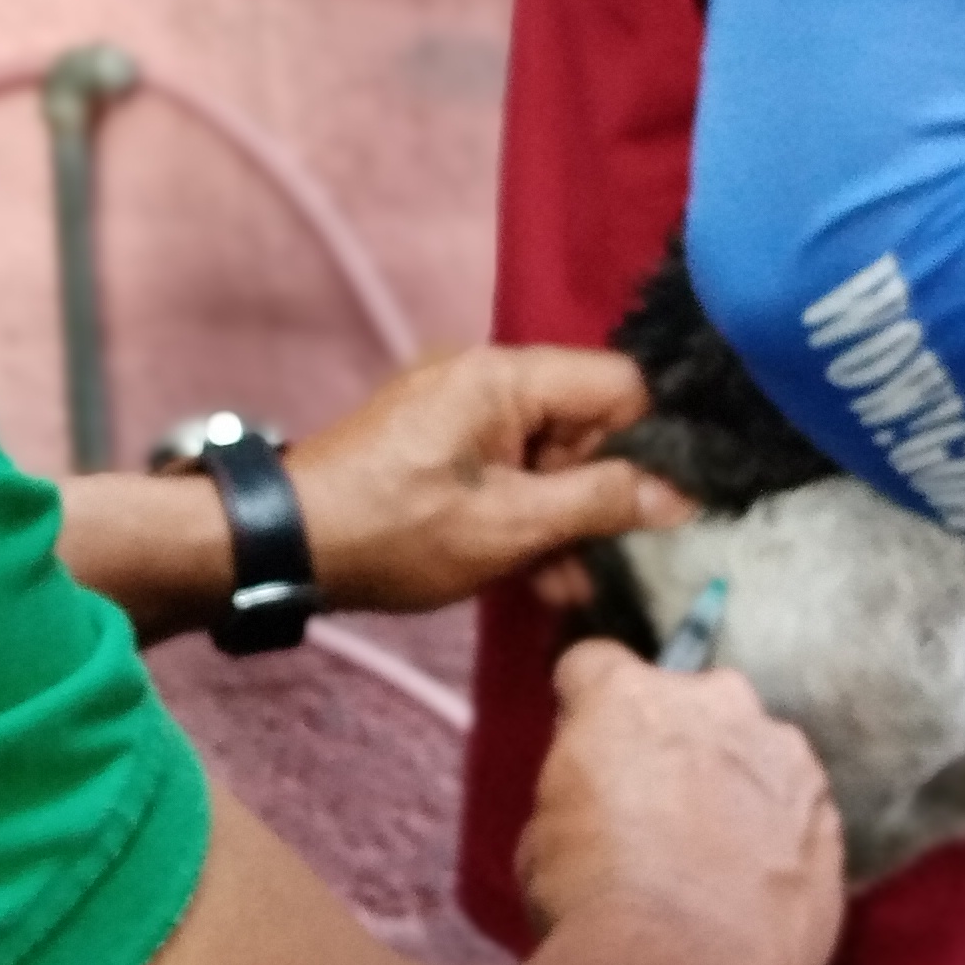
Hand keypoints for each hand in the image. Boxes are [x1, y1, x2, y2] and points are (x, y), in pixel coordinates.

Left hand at [285, 346, 691, 617]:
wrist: (285, 546)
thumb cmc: (399, 529)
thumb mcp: (511, 525)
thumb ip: (599, 504)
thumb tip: (678, 496)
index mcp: (507, 377)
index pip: (618, 385)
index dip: (646, 446)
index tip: (655, 508)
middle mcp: (486, 380)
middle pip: (583, 425)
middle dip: (599, 497)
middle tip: (610, 560)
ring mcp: (458, 414)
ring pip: (545, 459)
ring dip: (561, 521)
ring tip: (568, 588)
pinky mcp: (437, 449)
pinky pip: (504, 473)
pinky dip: (522, 518)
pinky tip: (535, 580)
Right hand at [519, 642, 845, 964]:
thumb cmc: (587, 906)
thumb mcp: (541, 834)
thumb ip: (581, 787)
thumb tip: (600, 798)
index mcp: (628, 695)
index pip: (594, 664)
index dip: (582, 707)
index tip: (582, 749)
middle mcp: (717, 704)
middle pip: (687, 700)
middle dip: (670, 739)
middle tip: (649, 808)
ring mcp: (786, 760)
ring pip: (753, 751)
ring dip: (732, 783)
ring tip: (709, 858)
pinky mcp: (830, 822)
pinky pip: (797, 811)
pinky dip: (776, 836)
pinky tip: (749, 891)